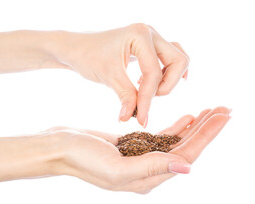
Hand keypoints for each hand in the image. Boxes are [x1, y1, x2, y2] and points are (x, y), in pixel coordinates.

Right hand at [44, 106, 229, 193]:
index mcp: (146, 179)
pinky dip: (175, 127)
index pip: (185, 156)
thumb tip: (186, 168)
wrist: (60, 147)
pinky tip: (187, 117)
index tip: (223, 117)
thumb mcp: (117, 167)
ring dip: (194, 126)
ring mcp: (140, 158)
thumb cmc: (82, 159)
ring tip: (212, 111)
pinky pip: (160, 137)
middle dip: (206, 129)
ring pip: (175, 142)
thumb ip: (151, 167)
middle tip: (225, 110)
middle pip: (185, 148)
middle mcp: (147, 171)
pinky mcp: (132, 146)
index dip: (206, 137)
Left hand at [57, 23, 189, 126]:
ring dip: (168, 79)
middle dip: (166, 85)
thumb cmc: (88, 56)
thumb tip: (135, 119)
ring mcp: (151, 38)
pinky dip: (164, 74)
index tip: (141, 120)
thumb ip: (126, 97)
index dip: (148, 99)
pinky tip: (146, 84)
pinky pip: (168, 60)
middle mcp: (150, 33)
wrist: (76, 49)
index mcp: (140, 35)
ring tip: (147, 90)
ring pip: (178, 60)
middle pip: (179, 61)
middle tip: (147, 98)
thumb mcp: (108, 77)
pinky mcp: (149, 46)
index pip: (153, 73)